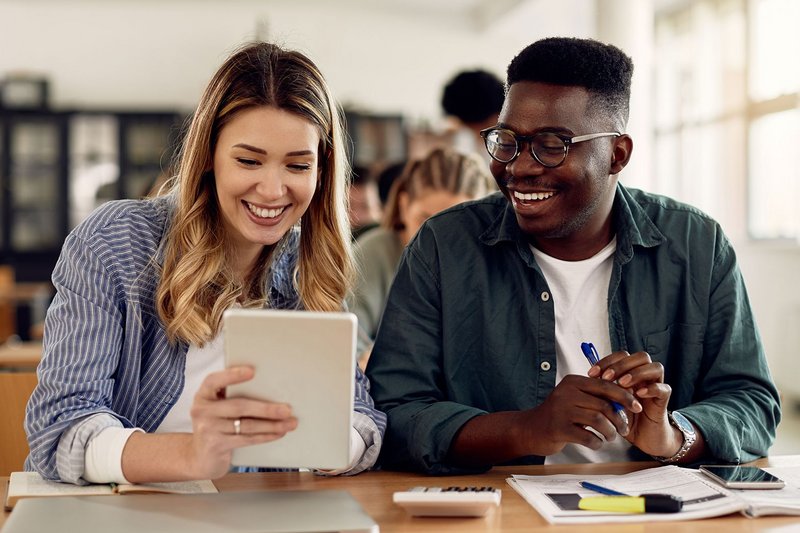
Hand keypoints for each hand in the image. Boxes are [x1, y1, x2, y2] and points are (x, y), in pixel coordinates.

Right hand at [188, 365, 297, 478]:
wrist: (200, 458)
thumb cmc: (216, 425)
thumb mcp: (218, 408)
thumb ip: (232, 396)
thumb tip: (269, 387)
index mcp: (203, 395)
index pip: (214, 380)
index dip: (232, 375)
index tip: (252, 371)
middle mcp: (202, 410)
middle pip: (238, 406)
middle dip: (266, 408)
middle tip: (287, 409)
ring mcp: (207, 429)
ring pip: (246, 425)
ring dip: (271, 424)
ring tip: (289, 423)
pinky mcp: (215, 445)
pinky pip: (246, 439)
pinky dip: (265, 436)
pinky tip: (278, 433)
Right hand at [519, 374, 641, 455]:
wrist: (531, 429)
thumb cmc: (559, 414)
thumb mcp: (574, 398)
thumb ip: (595, 396)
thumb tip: (627, 400)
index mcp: (572, 382)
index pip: (605, 385)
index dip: (624, 396)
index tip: (637, 406)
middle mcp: (566, 393)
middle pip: (604, 404)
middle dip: (619, 419)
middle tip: (624, 428)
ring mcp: (562, 411)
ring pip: (599, 421)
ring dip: (610, 432)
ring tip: (611, 437)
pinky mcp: (559, 429)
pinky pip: (588, 437)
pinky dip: (597, 442)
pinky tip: (597, 443)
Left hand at [588, 351, 679, 456]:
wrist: (643, 438)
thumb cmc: (626, 418)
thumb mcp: (610, 402)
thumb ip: (603, 390)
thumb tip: (588, 379)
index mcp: (632, 373)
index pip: (622, 355)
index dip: (607, 361)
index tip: (591, 373)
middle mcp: (646, 376)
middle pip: (641, 357)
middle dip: (621, 364)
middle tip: (606, 377)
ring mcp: (657, 386)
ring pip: (656, 367)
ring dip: (636, 373)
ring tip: (622, 384)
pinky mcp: (664, 400)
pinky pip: (664, 388)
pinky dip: (651, 388)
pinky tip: (638, 394)